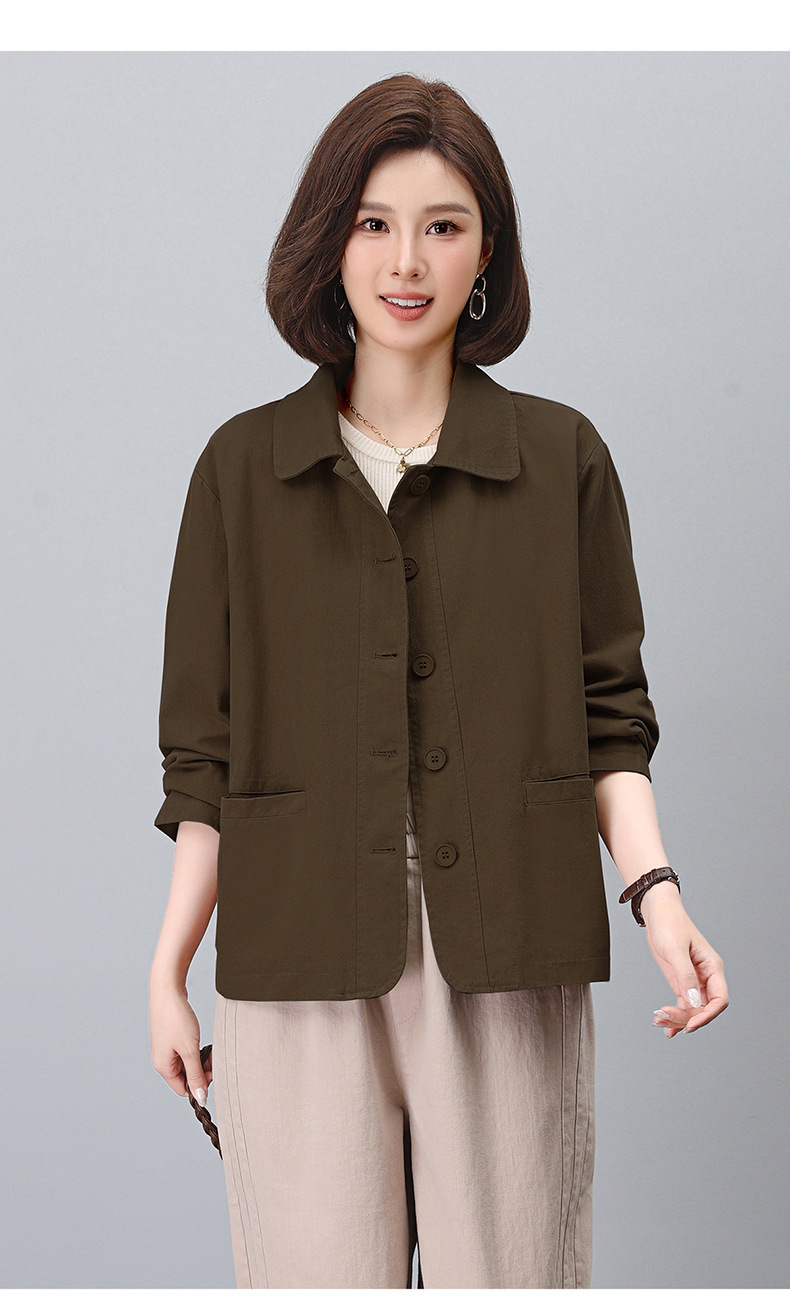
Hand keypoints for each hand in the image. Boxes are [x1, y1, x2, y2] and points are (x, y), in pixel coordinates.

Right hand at [149, 976, 212, 1104]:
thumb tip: (200, 1097)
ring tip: (210, 1048)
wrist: (168, 989)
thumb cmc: (176, 1018)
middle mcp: (162, 1059)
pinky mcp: (170, 1036)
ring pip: (187, 1062)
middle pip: (186, 1076)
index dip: (200, 1085)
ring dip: (201, 1058)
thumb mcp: (190, 1050)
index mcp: (163, 1067)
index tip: (213, 1073)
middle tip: (214, 1058)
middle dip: (202, 1070)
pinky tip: (202, 1040)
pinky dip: (196, 1048)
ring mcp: (166, 1047)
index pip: (183, 1089)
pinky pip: (185, 1050)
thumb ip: (196, 1075)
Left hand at [639, 883, 728, 1037]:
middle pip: (704, 1008)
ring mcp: (693, 980)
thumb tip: (694, 1001)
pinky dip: (675, 1015)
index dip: (707, 1015)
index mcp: (712, 967)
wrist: (657, 912)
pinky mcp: (681, 981)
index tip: (690, 1024)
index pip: (719, 999)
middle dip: (687, 1017)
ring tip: (659, 1023)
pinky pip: (682, 1004)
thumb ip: (685, 976)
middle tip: (666, 1020)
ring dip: (678, 1019)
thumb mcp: (676, 950)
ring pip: (693, 1008)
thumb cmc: (670, 924)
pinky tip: (665, 1024)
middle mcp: (706, 976)